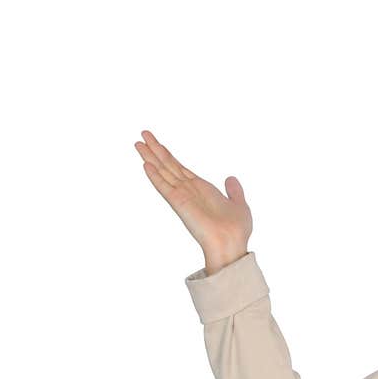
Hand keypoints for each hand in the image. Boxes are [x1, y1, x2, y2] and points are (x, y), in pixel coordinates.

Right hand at [135, 130, 251, 271]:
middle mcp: (190, 191)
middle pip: (169, 166)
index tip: (157, 143)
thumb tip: (230, 178)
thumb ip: (234, 191)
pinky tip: (145, 164)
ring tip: (138, 143)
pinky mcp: (180, 204)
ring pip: (164, 172)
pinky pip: (165, 187)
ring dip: (151, 157)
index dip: (169, 155)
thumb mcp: (239, 204)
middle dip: (156, 150)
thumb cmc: (236, 230)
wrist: (232, 244)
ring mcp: (183, 197)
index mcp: (202, 189)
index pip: (180, 168)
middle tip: (143, 134)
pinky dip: (155, 176)